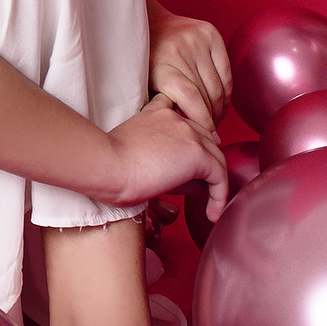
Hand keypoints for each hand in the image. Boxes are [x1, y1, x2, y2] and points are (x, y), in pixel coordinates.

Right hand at [106, 93, 228, 220]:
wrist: (106, 166)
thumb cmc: (108, 165)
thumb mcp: (132, 148)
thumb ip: (156, 151)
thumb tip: (178, 177)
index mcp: (157, 112)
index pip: (185, 124)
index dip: (190, 145)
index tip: (189, 165)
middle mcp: (175, 117)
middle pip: (204, 140)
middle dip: (205, 164)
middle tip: (201, 189)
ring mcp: (188, 134)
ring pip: (215, 157)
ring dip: (216, 183)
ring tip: (211, 206)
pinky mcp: (197, 154)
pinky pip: (220, 176)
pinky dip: (219, 197)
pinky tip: (212, 213)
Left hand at [147, 1, 231, 132]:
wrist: (147, 22)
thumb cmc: (144, 61)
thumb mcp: (144, 85)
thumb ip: (163, 106)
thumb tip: (186, 132)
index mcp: (162, 66)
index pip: (191, 99)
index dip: (202, 121)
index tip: (207, 137)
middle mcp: (180, 51)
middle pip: (206, 93)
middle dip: (211, 117)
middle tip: (211, 131)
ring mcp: (197, 40)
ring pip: (218, 84)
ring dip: (220, 106)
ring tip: (216, 118)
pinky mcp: (210, 33)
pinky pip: (226, 69)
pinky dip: (226, 89)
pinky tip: (221, 101)